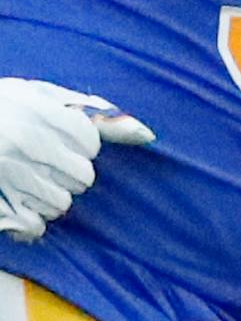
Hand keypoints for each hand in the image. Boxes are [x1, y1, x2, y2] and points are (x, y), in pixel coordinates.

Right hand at [0, 79, 153, 242]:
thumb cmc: (4, 107)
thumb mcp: (40, 96)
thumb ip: (92, 111)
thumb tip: (147, 135)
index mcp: (38, 112)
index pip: (90, 143)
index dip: (86, 146)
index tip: (70, 142)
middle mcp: (25, 142)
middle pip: (82, 176)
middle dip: (75, 173)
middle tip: (55, 164)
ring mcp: (7, 172)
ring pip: (61, 203)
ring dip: (56, 196)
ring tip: (38, 181)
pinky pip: (33, 224)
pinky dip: (34, 220)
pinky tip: (27, 204)